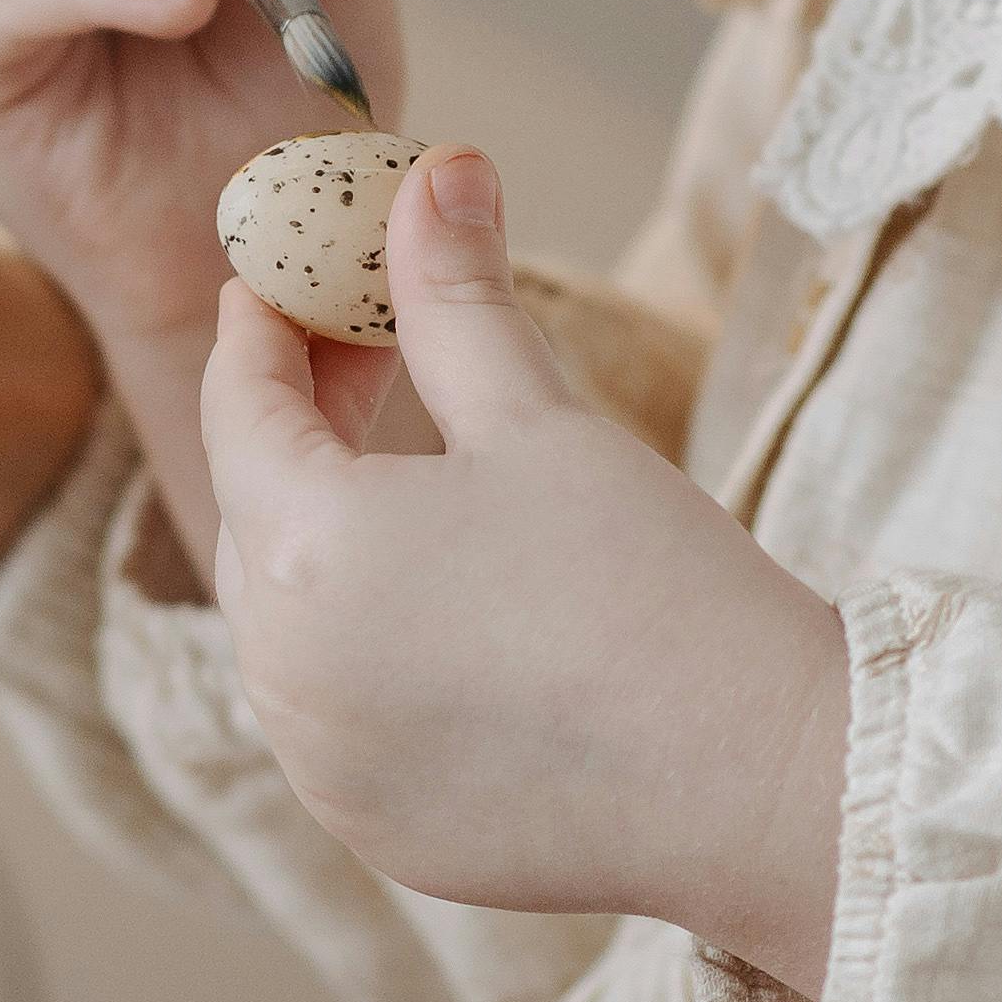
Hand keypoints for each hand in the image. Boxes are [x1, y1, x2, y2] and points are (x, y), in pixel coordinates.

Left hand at [201, 147, 853, 982]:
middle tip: (362, 359)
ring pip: (285, 629)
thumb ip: (456, 294)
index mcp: (302, 551)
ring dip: (325, 547)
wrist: (763, 781)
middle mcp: (281, 676)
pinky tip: (440, 612)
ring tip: (410, 482)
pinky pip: (333, 721)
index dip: (259, 330)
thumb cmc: (651, 583)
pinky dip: (360, 654)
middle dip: (294, 432)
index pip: (237, 409)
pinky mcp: (378, 833)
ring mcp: (322, 769)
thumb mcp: (539, 417)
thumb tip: (435, 168)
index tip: (287, 281)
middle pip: (250, 519)